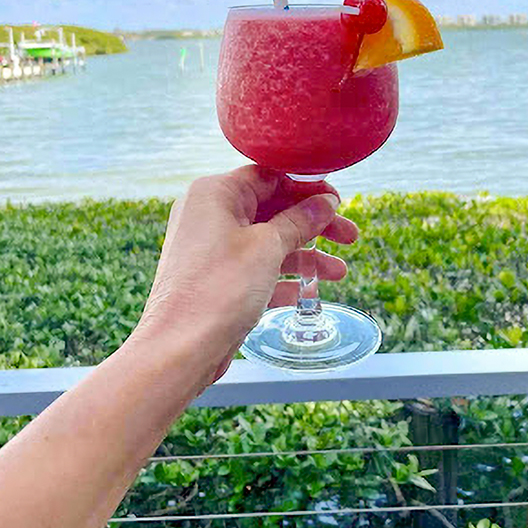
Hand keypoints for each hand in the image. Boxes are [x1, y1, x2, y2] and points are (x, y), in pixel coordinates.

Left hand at [132, 166, 357, 387]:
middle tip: (348, 235)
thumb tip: (325, 203)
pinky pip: (256, 268)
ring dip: (305, 255)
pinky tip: (309, 293)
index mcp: (214, 193)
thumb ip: (300, 221)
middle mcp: (209, 215)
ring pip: (268, 241)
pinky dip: (283, 277)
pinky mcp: (216, 279)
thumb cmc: (217, 291)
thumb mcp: (268, 247)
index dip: (307, 187)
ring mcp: (211, 249)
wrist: (179, 350)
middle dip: (313, 224)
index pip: (270, 177)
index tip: (337, 201)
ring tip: (338, 272)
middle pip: (272, 208)